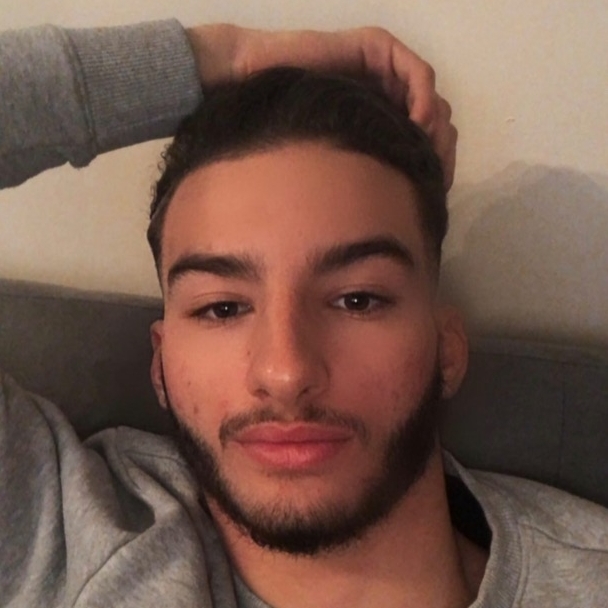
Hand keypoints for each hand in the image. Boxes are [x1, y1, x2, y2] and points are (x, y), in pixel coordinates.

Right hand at [186, 24, 456, 188]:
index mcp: (382, 128)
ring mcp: (385, 74)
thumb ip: (360, 184)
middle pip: (439, 125)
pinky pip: (418, 75)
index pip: (427, 146)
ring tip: (423, 155)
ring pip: (435, 101)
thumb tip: (390, 223)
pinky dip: (423, 100)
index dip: (436, 168)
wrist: (253, 88)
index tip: (433, 193)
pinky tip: (416, 127)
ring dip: (436, 130)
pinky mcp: (377, 50)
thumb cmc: (287, 137)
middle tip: (434, 176)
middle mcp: (388, 100)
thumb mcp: (335, 171)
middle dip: (441, 152)